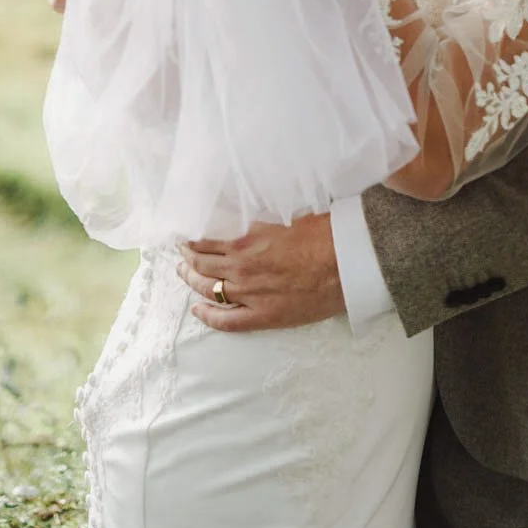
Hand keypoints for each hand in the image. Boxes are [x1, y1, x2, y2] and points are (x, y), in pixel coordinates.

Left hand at [177, 214, 346, 332]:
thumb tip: (244, 206)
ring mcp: (250, 293)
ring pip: (208, 289)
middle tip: (181, 253)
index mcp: (245, 239)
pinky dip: (208, 316)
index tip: (186, 234)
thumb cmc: (323, 232)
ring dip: (192, 281)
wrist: (346, 262)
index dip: (192, 238)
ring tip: (184, 273)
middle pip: (202, 264)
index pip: (206, 239)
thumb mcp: (285, 212)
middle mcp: (241, 266)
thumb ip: (258, 214)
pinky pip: (227, 320)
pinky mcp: (263, 316)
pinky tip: (197, 310)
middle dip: (188, 258)